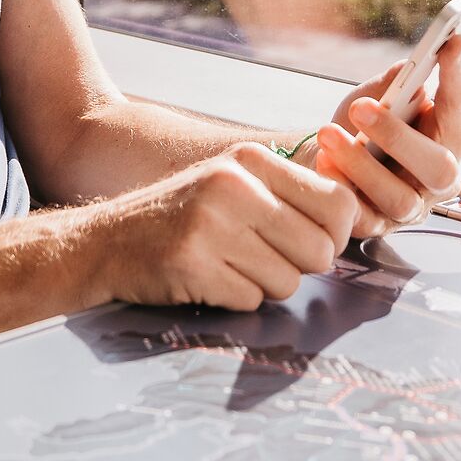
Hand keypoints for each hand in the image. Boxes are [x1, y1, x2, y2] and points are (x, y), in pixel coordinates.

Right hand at [88, 142, 358, 310]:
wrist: (105, 240)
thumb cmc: (183, 217)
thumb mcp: (234, 183)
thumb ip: (288, 194)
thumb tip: (355, 221)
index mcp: (251, 160)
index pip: (338, 203)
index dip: (336, 234)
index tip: (312, 241)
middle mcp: (234, 185)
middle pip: (320, 249)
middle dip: (301, 266)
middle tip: (267, 260)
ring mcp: (211, 224)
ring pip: (288, 281)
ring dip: (266, 285)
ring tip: (230, 265)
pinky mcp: (192, 263)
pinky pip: (250, 300)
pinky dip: (235, 298)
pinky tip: (207, 278)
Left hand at [302, 34, 460, 239]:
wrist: (325, 158)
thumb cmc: (364, 124)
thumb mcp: (383, 94)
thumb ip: (410, 75)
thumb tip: (453, 45)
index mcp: (451, 138)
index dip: (458, 77)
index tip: (450, 43)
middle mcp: (439, 179)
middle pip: (439, 167)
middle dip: (399, 136)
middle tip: (361, 108)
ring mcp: (409, 207)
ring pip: (398, 197)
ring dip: (361, 165)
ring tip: (328, 133)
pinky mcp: (376, 226)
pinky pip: (361, 216)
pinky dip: (341, 188)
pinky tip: (323, 162)